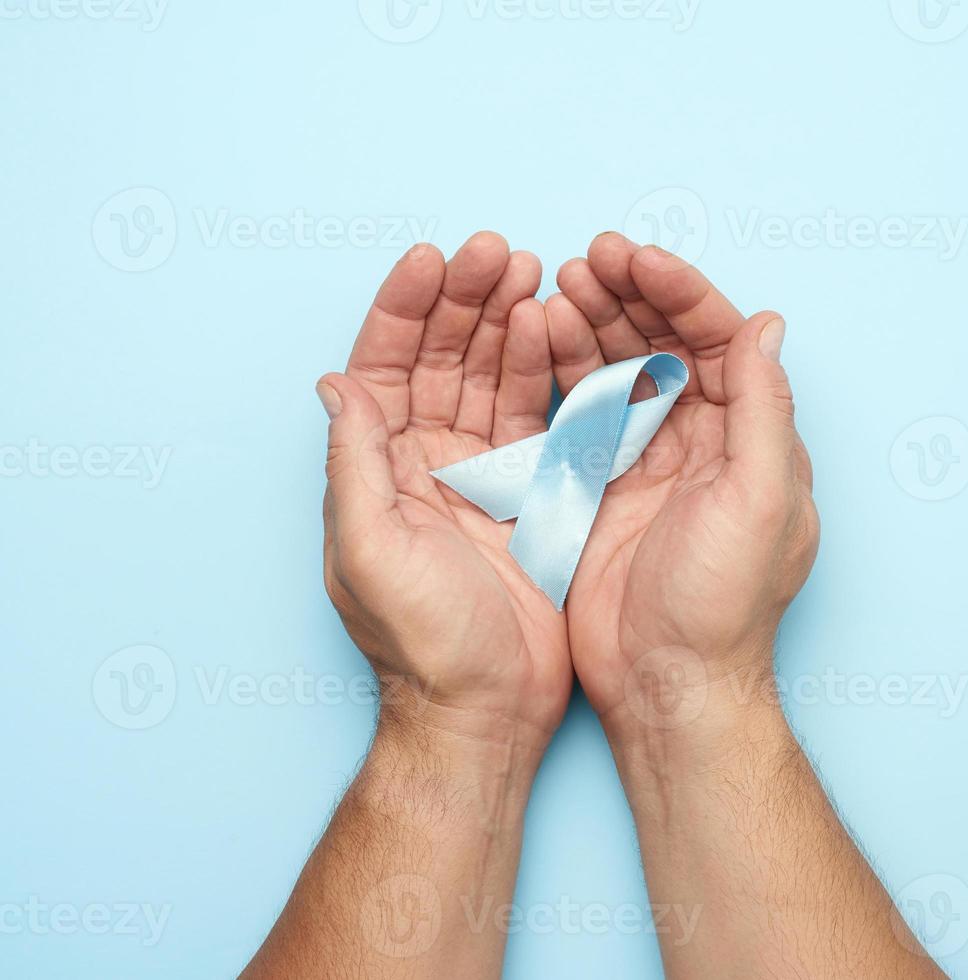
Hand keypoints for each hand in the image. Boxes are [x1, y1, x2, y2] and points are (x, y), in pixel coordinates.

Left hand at [317, 231, 571, 748]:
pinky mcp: (528, 491)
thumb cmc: (424, 644)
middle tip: (496, 250)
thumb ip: (355, 465)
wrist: (488, 709)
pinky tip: (553, 328)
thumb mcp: (373, 552)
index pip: (382, 368)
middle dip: (463, 300)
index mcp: (377, 472)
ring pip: (488, 377)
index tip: (432, 259)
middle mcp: (423, 463)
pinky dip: (543, 370)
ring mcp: (478, 474)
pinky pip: (534, 415)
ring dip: (505, 322)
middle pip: (438, 359)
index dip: (402, 310)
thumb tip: (335, 385)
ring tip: (529, 270)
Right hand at [545, 233, 817, 734]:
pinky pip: (581, 412)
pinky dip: (560, 373)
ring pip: (620, 370)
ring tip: (555, 286)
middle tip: (585, 258)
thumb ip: (765, 410)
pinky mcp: (602, 486)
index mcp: (751, 438)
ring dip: (592, 324)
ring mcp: (649, 461)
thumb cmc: (722, 604)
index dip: (680, 292)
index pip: (719, 340)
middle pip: (666, 345)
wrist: (667, 684)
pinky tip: (538, 339)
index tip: (634, 258)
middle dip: (628, 296)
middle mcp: (703, 440)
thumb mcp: (758, 501)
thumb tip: (768, 324)